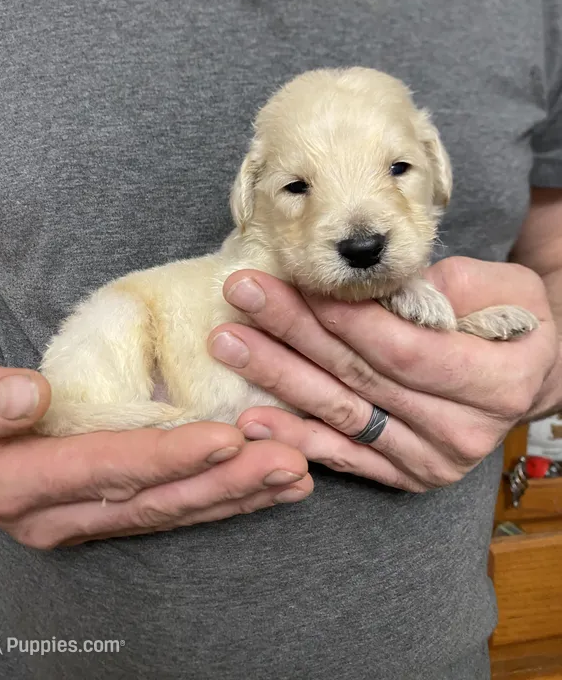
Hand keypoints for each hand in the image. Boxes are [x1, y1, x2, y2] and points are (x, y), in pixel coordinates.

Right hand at [0, 355, 311, 547]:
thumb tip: (29, 397)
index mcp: (22, 485)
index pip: (107, 469)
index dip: (168, 457)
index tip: (227, 440)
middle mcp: (59, 515)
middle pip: (154, 500)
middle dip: (225, 483)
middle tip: (288, 461)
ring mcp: (86, 520)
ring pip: (171, 512)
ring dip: (236, 495)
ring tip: (293, 475)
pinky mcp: (108, 512)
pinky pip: (170, 510)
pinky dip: (218, 498)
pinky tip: (263, 486)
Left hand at [209, 257, 559, 492]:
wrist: (526, 379)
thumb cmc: (513, 323)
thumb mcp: (503, 287)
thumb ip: (447, 287)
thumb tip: (376, 289)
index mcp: (498, 381)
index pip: (403, 349)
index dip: (344, 317)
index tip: (290, 281)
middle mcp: (464, 431)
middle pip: (360, 377)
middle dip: (293, 332)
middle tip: (242, 296)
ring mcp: (431, 461)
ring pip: (341, 413)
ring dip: (279, 377)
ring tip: (229, 344)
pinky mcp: (404, 474)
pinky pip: (343, 455)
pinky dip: (296, 436)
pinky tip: (252, 419)